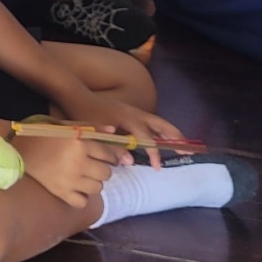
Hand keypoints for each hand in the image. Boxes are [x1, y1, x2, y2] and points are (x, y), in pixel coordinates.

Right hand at [16, 129, 119, 208]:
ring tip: (82, 176)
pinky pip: (82, 202)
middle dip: (102, 169)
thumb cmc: (42, 134)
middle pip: (106, 173)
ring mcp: (70, 179)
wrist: (16, 149)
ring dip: (93, 183)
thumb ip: (92, 127)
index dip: (113, 156)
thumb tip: (113, 132)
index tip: (108, 158)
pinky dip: (81, 197)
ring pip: (97, 188)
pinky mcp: (60, 192)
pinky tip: (75, 188)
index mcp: (80, 142)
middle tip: (92, 166)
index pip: (109, 154)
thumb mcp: (66, 126)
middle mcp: (78, 162)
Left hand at [59, 92, 186, 164]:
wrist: (76, 94)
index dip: (153, 153)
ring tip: (181, 144)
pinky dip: (160, 129)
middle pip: (160, 124)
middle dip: (174, 137)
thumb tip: (129, 161)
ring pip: (158, 122)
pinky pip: (151, 121)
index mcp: (127, 118)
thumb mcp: (95, 133)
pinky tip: (162, 139)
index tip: (157, 167)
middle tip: (185, 149)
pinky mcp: (130, 111)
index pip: (146, 138)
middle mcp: (134, 113)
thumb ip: (111, 148)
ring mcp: (133, 111)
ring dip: (170, 132)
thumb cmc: (83, 113)